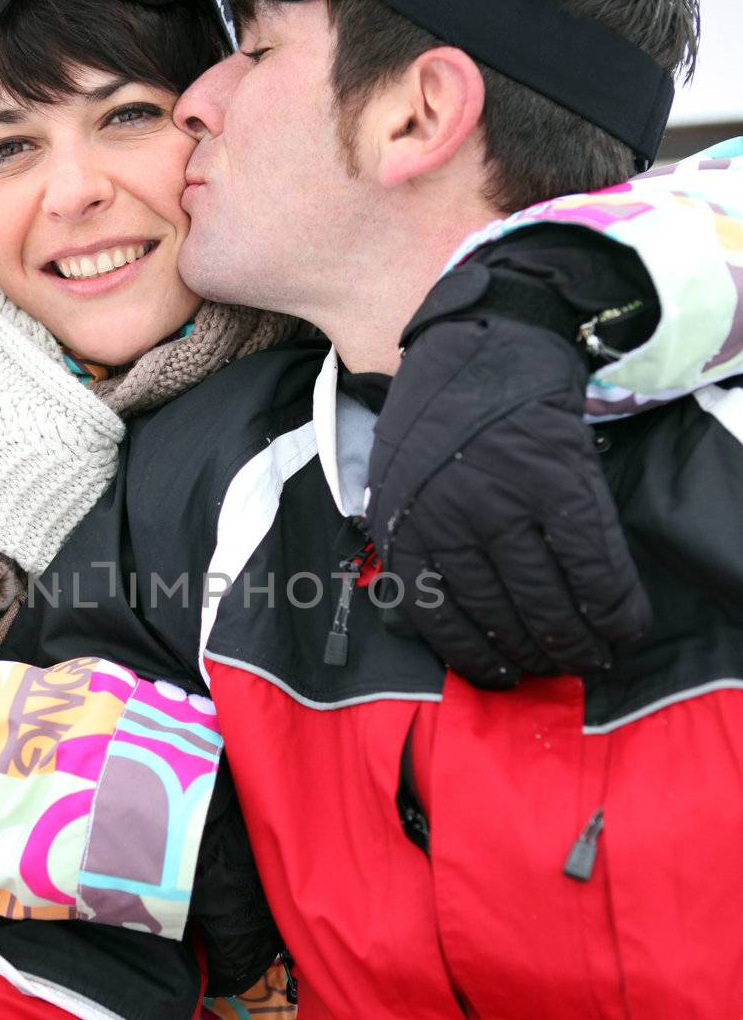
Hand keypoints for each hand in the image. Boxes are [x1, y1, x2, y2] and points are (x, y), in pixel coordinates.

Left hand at [366, 259, 651, 687]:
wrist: (490, 341)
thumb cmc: (437, 418)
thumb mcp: (396, 480)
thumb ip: (411, 544)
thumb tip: (434, 623)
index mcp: (406, 525)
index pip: (440, 619)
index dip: (477, 660)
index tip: (505, 678)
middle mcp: (451, 519)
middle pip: (502, 613)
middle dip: (537, 653)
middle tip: (561, 667)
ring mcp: (506, 500)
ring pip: (548, 597)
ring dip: (577, 639)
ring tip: (593, 654)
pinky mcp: (559, 480)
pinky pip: (591, 562)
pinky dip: (613, 601)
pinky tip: (623, 622)